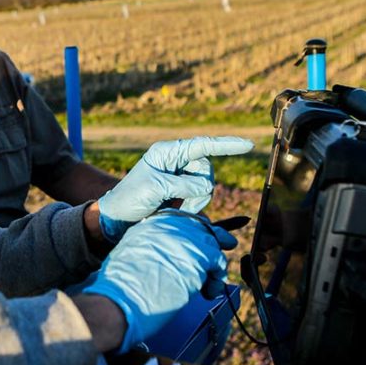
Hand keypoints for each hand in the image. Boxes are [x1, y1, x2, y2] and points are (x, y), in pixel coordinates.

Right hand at [81, 210, 237, 352]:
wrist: (121, 297)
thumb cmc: (121, 285)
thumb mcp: (132, 252)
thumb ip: (153, 246)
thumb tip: (168, 255)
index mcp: (153, 222)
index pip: (183, 220)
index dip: (194, 235)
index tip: (199, 247)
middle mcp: (171, 225)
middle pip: (201, 229)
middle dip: (209, 247)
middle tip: (212, 265)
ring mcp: (187, 238)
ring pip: (212, 245)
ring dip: (213, 267)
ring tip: (207, 284)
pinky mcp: (200, 256)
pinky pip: (219, 263)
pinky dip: (217, 278)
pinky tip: (208, 291)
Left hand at [96, 136, 252, 241]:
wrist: (117, 219)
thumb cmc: (129, 199)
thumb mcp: (155, 188)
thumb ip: (184, 184)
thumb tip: (207, 187)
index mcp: (166, 152)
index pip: (202, 145)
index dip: (227, 145)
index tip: (248, 145)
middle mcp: (174, 161)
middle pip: (206, 169)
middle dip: (201, 188)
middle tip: (186, 204)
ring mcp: (178, 177)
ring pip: (205, 185)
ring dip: (197, 199)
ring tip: (179, 209)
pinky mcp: (180, 192)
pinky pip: (199, 196)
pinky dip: (195, 205)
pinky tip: (183, 212)